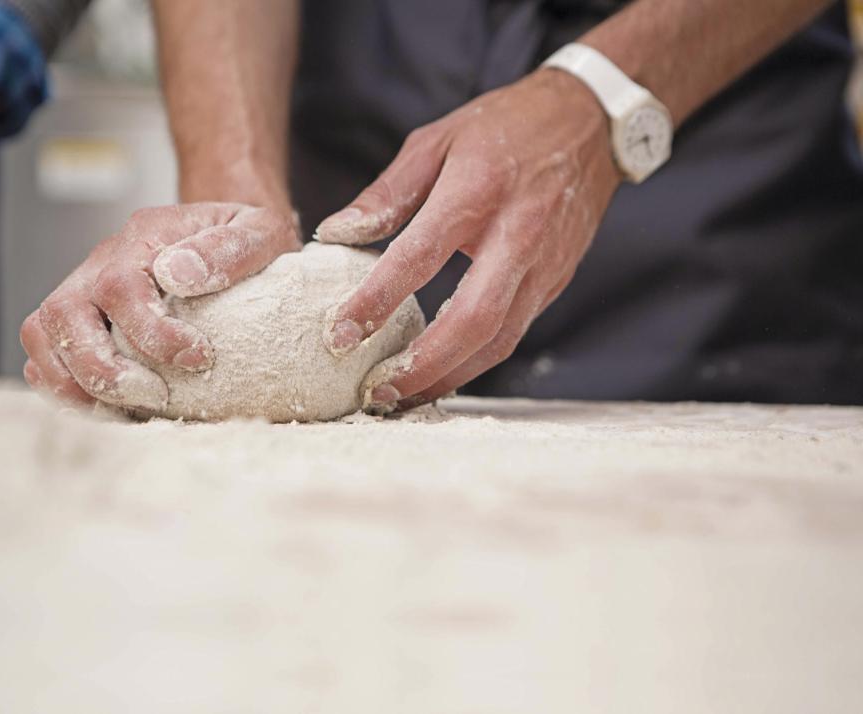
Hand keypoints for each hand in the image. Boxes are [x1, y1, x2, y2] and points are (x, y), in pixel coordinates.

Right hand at [21, 202, 299, 408]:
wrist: (234, 239)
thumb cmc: (248, 240)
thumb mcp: (261, 231)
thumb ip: (230, 248)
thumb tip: (180, 275)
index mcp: (146, 235)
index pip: (122, 284)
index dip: (152, 331)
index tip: (199, 357)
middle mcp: (103, 260)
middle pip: (64, 313)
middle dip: (104, 368)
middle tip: (156, 396)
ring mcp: (85, 289)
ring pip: (42, 334)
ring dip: (76, 383)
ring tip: (126, 413)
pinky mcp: (80, 320)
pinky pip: (44, 353)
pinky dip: (64, 387)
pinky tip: (110, 411)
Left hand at [315, 69, 620, 411]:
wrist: (589, 125)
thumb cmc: (504, 129)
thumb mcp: (436, 142)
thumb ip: (386, 193)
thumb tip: (335, 234)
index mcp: (477, 193)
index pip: (419, 258)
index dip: (376, 302)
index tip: (338, 335)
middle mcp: (515, 237)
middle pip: (471, 321)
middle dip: (420, 366)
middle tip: (375, 393)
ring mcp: (541, 267)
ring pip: (496, 342)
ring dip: (446, 377)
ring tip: (400, 398)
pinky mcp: (553, 284)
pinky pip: (511, 336)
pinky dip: (472, 363)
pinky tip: (438, 374)